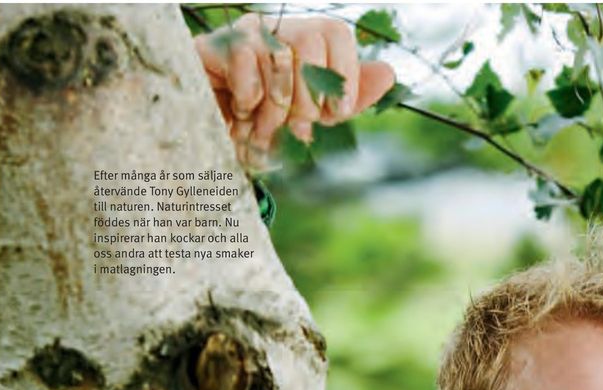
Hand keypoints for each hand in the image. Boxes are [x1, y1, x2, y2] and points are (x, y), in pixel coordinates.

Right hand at [194, 14, 395, 166]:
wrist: (223, 146)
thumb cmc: (273, 128)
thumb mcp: (318, 118)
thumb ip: (351, 98)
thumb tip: (389, 74)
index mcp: (305, 42)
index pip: (337, 32)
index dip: (343, 76)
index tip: (335, 115)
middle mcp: (277, 30)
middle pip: (311, 40)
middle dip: (310, 97)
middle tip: (298, 128)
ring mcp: (245, 35)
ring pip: (279, 56)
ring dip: (277, 109)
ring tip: (266, 129)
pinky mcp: (213, 47)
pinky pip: (246, 62)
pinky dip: (249, 99)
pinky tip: (241, 112)